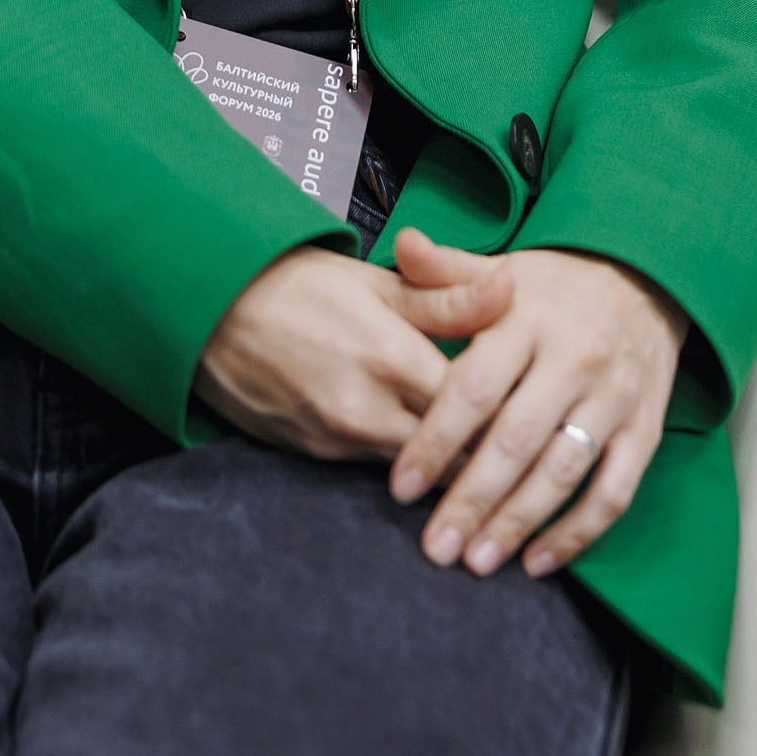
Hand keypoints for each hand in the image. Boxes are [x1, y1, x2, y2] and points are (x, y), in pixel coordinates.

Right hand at [194, 240, 514, 460]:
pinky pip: (375, 469)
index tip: (542, 414)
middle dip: (488, 456)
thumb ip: (449, 297)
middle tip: (529, 456)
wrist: (214, 306)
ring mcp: (337, 439)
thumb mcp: (379, 282)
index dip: (512, 413)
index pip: (476, 407)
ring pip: (417, 472)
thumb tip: (511, 285)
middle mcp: (366, 409)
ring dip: (447, 469)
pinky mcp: (314, 456)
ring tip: (488, 464)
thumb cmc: (303, 284)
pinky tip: (427, 461)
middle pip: (453, 456)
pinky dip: (404, 467)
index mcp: (391, 357)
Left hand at [385, 231, 687, 577]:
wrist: (645, 276)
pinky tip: (538, 560)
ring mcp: (613, 397)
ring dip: (517, 523)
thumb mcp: (500, 269)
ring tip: (476, 561)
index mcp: (526, 319)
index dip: (435, 441)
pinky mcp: (644, 429)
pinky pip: (613, 492)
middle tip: (435, 547)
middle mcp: (572, 359)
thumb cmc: (553, 287)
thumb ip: (446, 271)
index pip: (474, 389)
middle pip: (514, 440)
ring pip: (561, 473)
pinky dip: (577, 533)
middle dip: (471, 499)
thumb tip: (402, 244)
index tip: (400, 487)